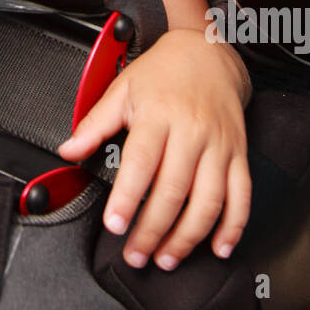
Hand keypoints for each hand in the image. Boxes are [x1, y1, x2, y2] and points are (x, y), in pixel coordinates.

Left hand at [57, 29, 251, 270]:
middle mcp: (191, 132)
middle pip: (174, 190)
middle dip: (153, 230)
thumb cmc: (163, 72)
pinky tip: (218, 247)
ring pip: (209, 200)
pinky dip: (233, 226)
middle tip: (136, 254)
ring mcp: (219, 145)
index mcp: (158, 115)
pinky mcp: (239, 154)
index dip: (128, 198)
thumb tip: (67, 150)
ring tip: (167, 257)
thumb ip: (94, 123)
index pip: (141, 163)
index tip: (116, 224)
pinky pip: (242, 196)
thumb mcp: (122, 88)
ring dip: (188, 237)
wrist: (209, 52)